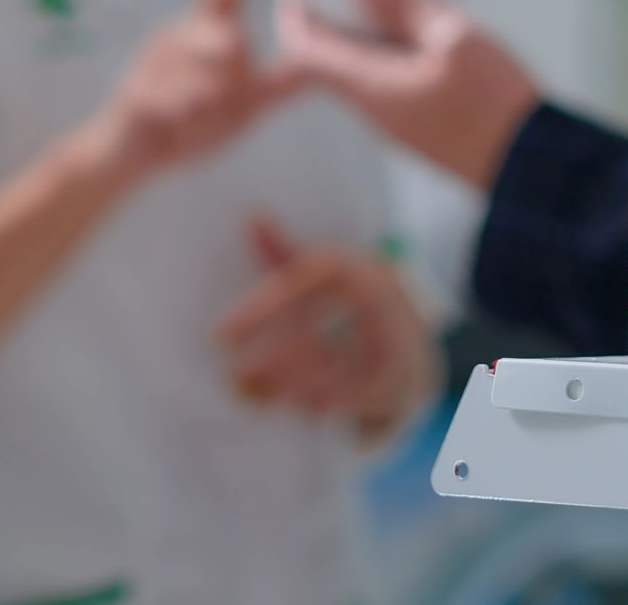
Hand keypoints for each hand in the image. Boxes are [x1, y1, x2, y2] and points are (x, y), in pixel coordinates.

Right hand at [72, 0, 301, 187]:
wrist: (127, 154)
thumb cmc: (186, 120)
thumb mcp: (240, 106)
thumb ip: (274, 85)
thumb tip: (317, 65)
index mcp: (201, 32)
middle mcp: (175, 35)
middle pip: (229, 40)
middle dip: (238, 78)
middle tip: (223, 101)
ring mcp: (151, 60)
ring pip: (207, 77)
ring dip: (212, 108)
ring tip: (195, 119)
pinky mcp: (135, 90)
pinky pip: (180, 103)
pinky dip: (189, 123)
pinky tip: (176, 126)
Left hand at [216, 217, 437, 445]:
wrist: (407, 327)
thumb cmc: (344, 296)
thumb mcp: (318, 268)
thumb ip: (281, 251)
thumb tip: (251, 217)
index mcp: (344, 264)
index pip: (296, 283)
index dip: (256, 310)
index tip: (219, 335)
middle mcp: (372, 293)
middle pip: (317, 330)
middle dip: (272, 358)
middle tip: (234, 376)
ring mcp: (390, 332)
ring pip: (338, 365)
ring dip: (297, 385)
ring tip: (261, 396)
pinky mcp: (399, 368)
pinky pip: (363, 391)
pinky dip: (331, 402)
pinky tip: (302, 410)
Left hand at [275, 0, 539, 188]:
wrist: (531, 168)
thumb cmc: (493, 104)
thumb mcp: (452, 39)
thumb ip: (405, 6)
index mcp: (370, 87)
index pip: (305, 53)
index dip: (295, 17)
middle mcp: (374, 108)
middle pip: (330, 58)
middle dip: (333, 15)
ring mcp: (397, 120)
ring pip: (362, 69)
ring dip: (366, 31)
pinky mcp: (420, 125)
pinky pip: (389, 80)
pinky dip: (392, 50)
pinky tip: (423, 30)